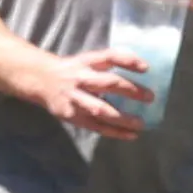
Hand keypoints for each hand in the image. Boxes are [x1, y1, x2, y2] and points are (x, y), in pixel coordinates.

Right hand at [25, 48, 152, 140]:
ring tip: (140, 124)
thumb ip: (109, 63)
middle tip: (150, 97)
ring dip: (123, 118)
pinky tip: (131, 135)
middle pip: (108, 83)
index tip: (146, 67)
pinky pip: (96, 126)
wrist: (41, 80)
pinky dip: (114, 132)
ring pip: (101, 109)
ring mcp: (76, 99)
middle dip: (130, 90)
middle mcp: (81, 78)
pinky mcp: (73, 116)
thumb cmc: (73, 70)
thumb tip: (142, 68)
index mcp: (87, 62)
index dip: (128, 61)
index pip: (109, 57)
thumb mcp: (87, 61)